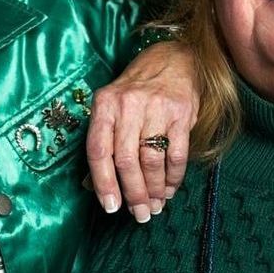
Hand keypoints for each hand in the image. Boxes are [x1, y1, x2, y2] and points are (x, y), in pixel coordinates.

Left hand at [86, 40, 197, 222]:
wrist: (174, 59)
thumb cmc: (136, 89)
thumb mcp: (112, 107)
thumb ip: (103, 143)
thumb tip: (91, 185)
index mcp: (105, 104)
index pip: (99, 150)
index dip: (103, 182)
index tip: (110, 206)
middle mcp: (128, 105)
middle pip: (127, 160)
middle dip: (134, 193)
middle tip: (139, 213)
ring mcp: (157, 108)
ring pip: (152, 160)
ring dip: (155, 189)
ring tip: (155, 205)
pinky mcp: (182, 113)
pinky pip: (177, 154)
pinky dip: (174, 177)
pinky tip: (170, 188)